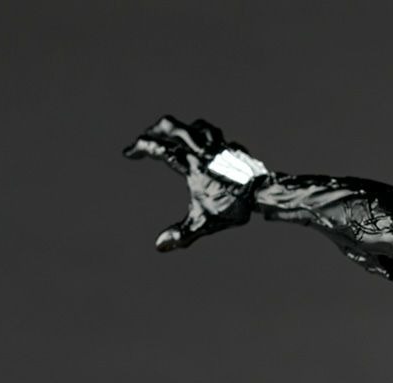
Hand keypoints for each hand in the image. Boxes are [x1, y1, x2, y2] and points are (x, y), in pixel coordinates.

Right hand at [123, 114, 268, 250]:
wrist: (263, 193)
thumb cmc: (235, 207)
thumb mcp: (205, 222)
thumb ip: (181, 233)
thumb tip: (159, 245)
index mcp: (192, 163)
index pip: (160, 149)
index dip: (141, 148)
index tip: (129, 153)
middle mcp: (203, 149)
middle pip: (173, 126)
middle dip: (156, 129)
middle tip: (147, 136)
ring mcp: (219, 146)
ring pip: (197, 126)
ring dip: (183, 130)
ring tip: (176, 137)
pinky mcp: (232, 148)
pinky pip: (216, 135)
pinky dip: (206, 137)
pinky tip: (207, 146)